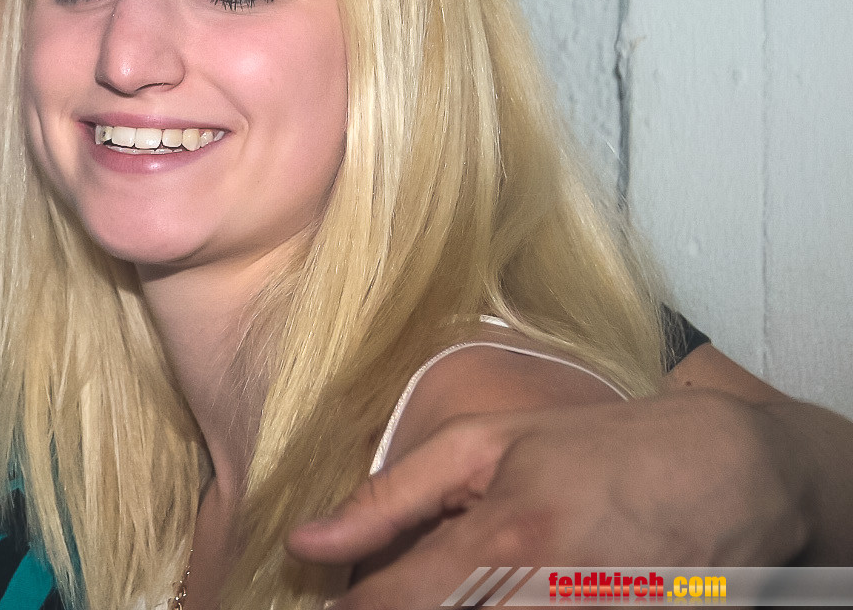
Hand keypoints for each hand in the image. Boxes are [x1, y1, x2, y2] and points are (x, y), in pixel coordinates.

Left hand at [286, 391, 812, 609]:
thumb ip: (389, 496)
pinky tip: (507, 590)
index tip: (330, 601)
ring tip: (478, 574)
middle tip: (405, 583)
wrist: (735, 474)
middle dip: (407, 606)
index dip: (350, 608)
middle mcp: (542, 600)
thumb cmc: (602, 448)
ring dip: (459, 605)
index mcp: (502, 543)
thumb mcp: (487, 444)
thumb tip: (303, 538)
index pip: (390, 605)